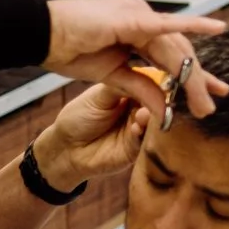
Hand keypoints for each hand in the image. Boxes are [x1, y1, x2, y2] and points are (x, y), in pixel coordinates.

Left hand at [34, 85, 148, 191]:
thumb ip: (122, 87)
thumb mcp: (99, 95)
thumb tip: (147, 82)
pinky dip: (142, 133)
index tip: (161, 81)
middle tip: (158, 99)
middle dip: (159, 100)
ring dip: (152, 118)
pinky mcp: (136, 147)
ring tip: (144, 114)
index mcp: (131, 91)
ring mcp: (139, 128)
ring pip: (155, 121)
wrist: (67, 148)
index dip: (156, 83)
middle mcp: (139, 108)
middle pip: (158, 102)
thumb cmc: (78, 118)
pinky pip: (146, 139)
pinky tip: (136, 128)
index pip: (151, 83)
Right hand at [44, 0, 228, 119]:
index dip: (193, 77)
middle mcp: (144, 20)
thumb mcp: (112, 76)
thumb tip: (165, 109)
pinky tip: (217, 27)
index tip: (210, 96)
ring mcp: (139, 15)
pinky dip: (194, 24)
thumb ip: (141, 88)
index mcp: (138, 32)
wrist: (40, 35)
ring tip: (203, 102)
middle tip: (208, 109)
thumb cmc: (68, 49)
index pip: (173, 57)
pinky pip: (168, 25)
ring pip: (175, 49)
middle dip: (196, 82)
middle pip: (179, 54)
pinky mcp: (133, 18)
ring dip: (192, 76)